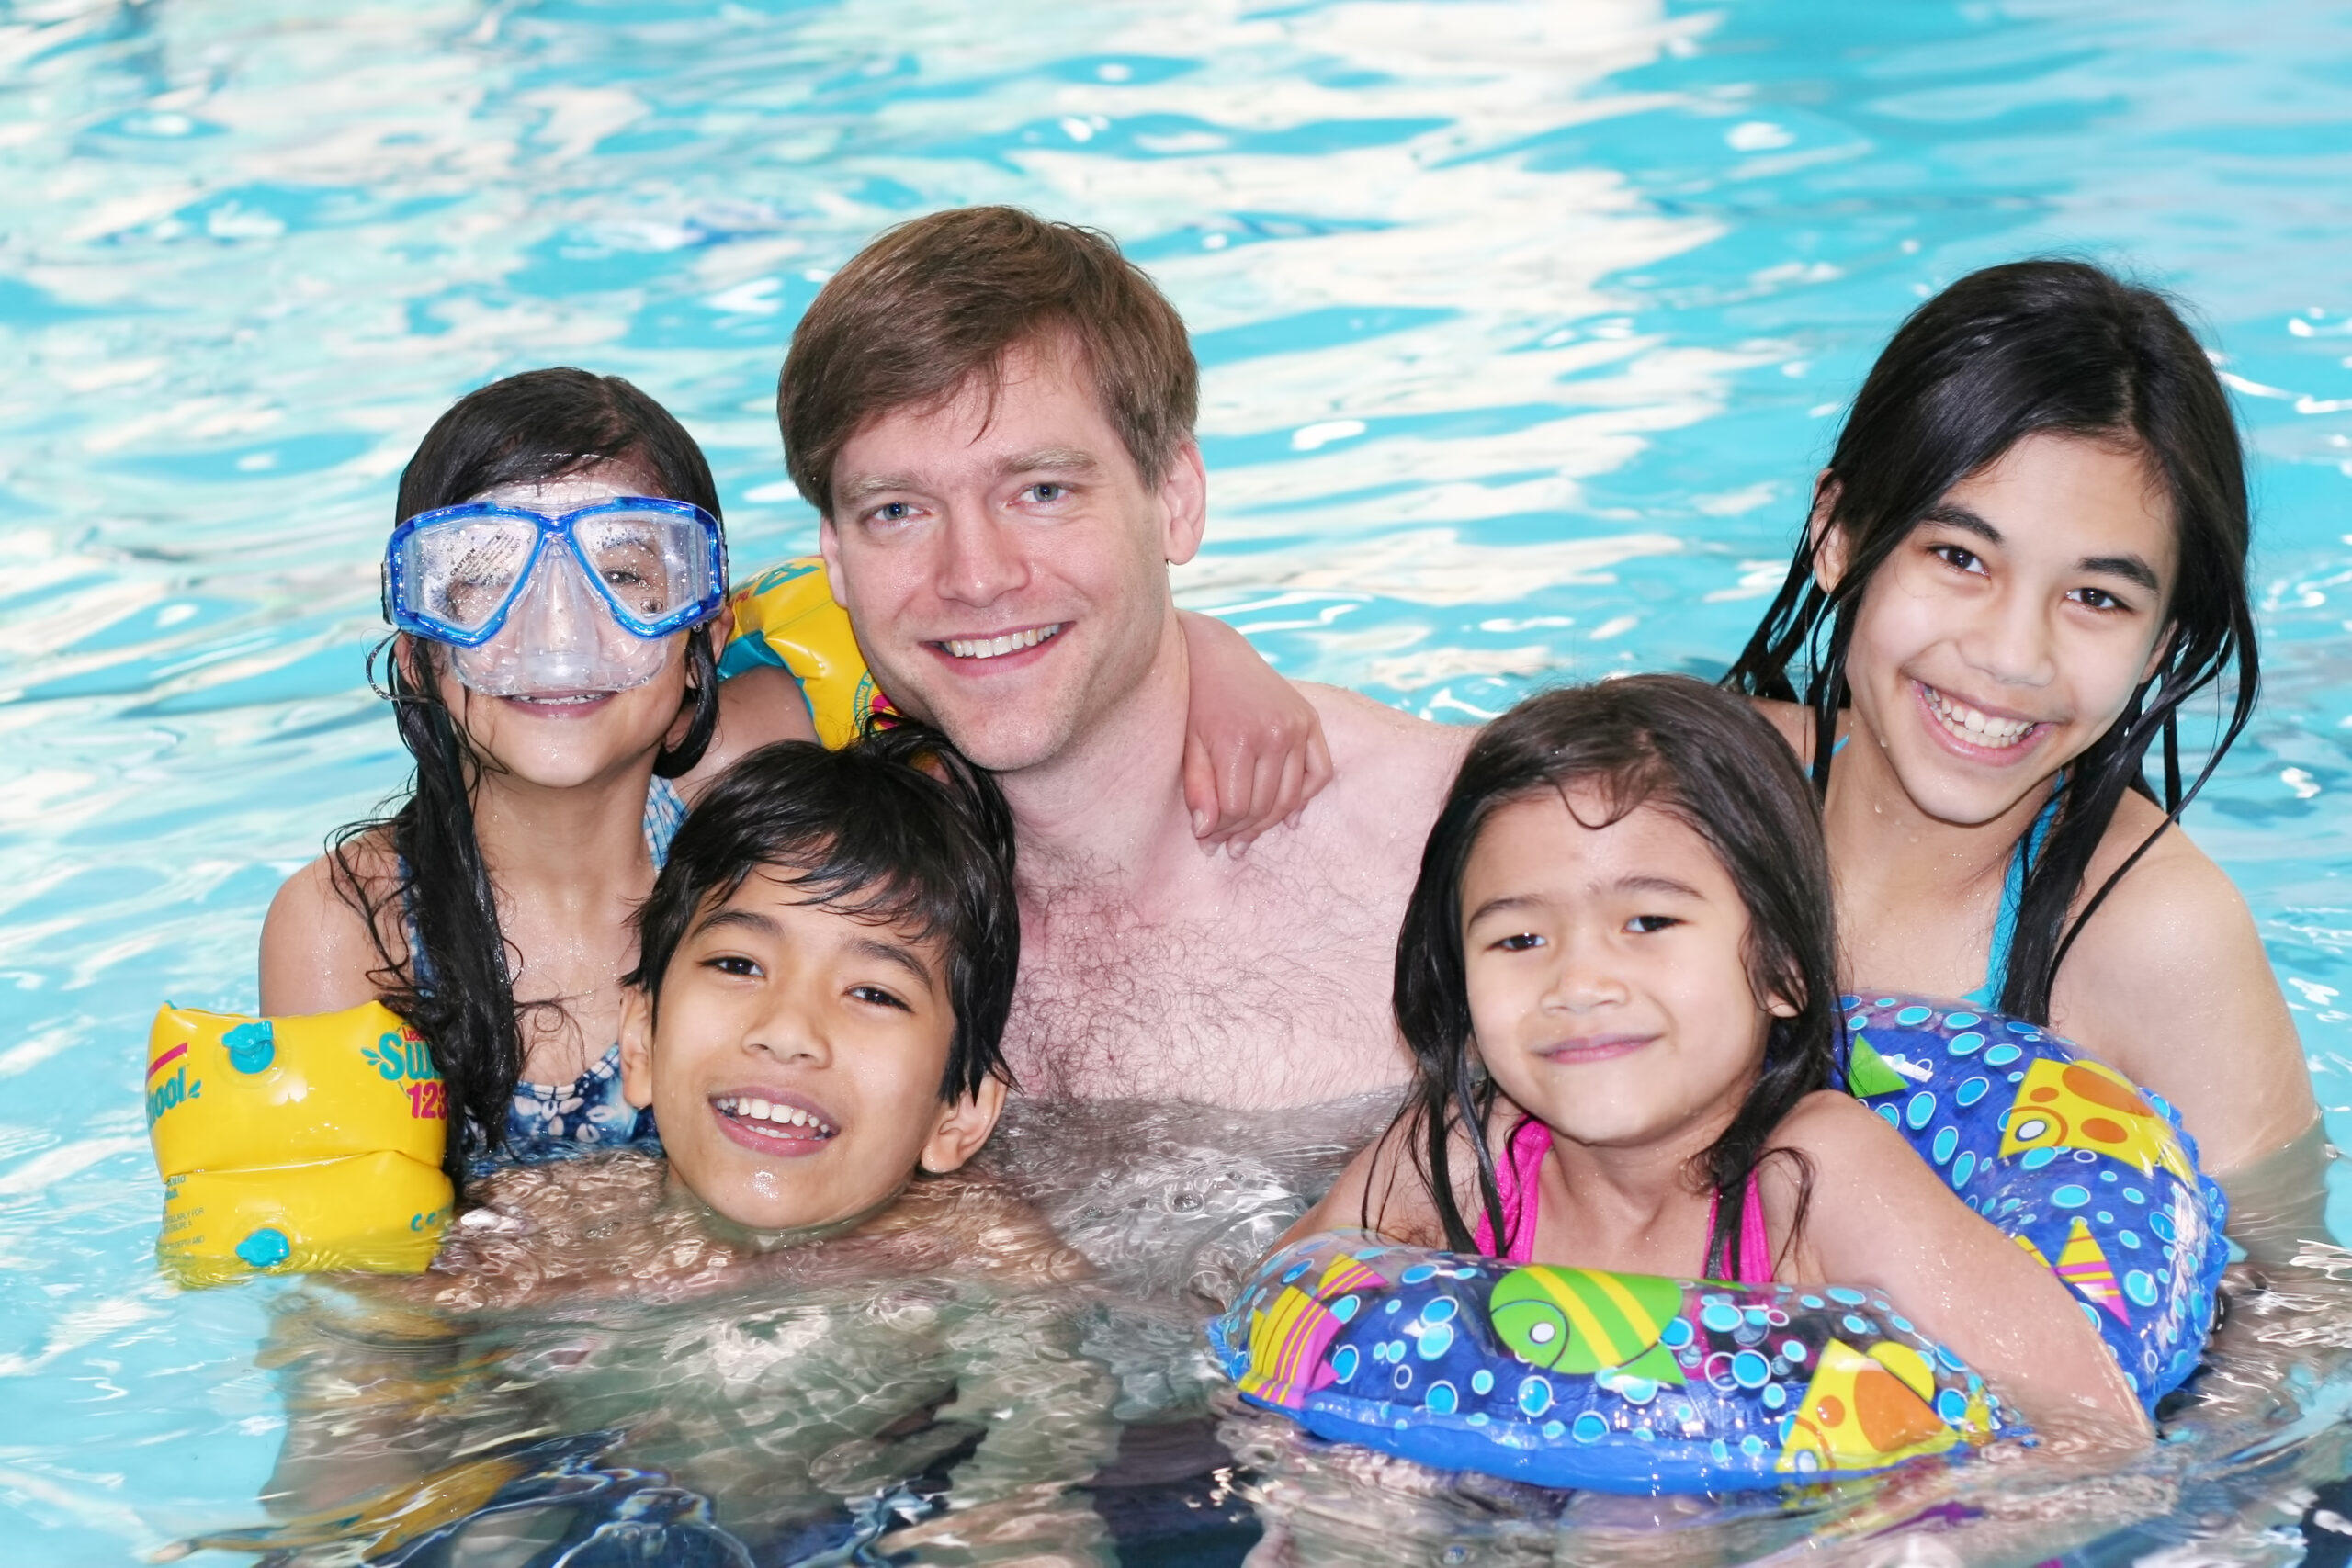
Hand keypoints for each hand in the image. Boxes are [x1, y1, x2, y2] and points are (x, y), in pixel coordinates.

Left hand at [1179, 611, 1333, 852]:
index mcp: (1238, 738)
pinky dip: (1305, 797)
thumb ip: (1197, 788)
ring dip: (1270, 823)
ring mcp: (1298, 725)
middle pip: (1264, 805)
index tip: (1206, 839)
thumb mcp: (1187, 744)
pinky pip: (1319, 773)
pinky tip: (1288, 817)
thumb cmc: (1194, 700)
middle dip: (1242, 831)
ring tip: (1248, 837)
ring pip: (1291, 796)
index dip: (1219, 829)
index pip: (1235, 807)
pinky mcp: (1311, 720)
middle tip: (1226, 846)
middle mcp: (1275, 732)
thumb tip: (1206, 834)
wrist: (1215, 653)